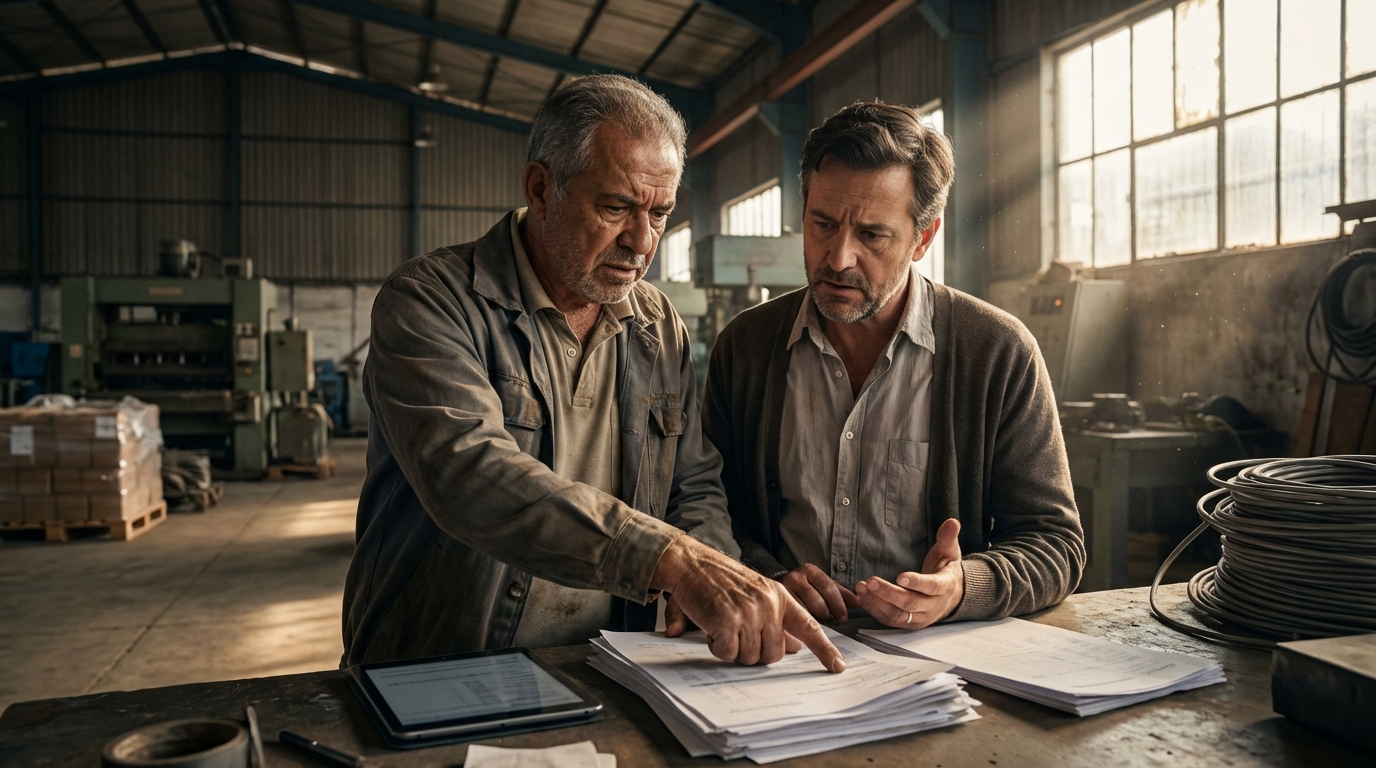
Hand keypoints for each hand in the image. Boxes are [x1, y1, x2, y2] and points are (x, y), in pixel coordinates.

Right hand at [652, 535, 845, 671]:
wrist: (693, 564)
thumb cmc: (722, 581)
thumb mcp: (757, 593)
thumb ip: (777, 618)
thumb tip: (794, 648)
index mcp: (780, 596)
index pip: (809, 627)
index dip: (825, 649)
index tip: (838, 667)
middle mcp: (769, 605)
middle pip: (774, 654)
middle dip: (755, 653)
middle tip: (738, 635)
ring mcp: (749, 613)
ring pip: (750, 657)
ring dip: (734, 649)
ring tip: (723, 625)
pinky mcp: (727, 622)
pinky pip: (728, 654)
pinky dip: (718, 647)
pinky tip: (712, 628)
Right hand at [780, 563, 857, 623]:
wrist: (772, 589)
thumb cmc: (804, 590)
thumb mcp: (822, 587)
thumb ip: (840, 593)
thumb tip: (858, 603)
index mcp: (809, 570)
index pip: (829, 588)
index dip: (838, 606)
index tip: (843, 619)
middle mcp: (794, 577)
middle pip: (818, 602)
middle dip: (826, 615)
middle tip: (829, 622)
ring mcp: (782, 590)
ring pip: (805, 613)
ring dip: (813, 622)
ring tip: (814, 622)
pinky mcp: (775, 605)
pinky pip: (792, 620)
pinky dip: (800, 627)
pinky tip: (802, 627)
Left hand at [853, 518, 964, 628]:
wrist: (952, 596)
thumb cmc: (946, 570)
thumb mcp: (949, 552)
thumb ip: (948, 538)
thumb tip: (952, 522)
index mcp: (945, 586)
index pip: (932, 587)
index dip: (917, 583)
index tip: (900, 577)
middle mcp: (933, 605)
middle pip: (910, 603)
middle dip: (889, 593)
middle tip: (871, 581)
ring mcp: (920, 617)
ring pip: (898, 615)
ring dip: (877, 603)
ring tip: (862, 588)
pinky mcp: (909, 623)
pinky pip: (890, 620)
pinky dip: (875, 610)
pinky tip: (862, 597)